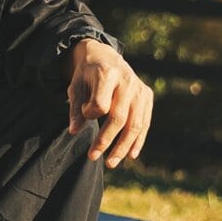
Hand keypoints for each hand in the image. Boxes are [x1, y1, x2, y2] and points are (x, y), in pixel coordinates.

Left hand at [65, 39, 152, 168]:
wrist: (105, 56)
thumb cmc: (87, 75)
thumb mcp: (75, 86)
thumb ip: (75, 108)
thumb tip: (74, 131)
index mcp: (107, 74)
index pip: (101, 104)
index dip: (90, 114)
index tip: (84, 114)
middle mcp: (127, 81)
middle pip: (119, 118)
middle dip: (105, 140)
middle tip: (92, 157)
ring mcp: (140, 89)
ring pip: (135, 124)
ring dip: (123, 147)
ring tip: (110, 163)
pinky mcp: (147, 95)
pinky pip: (144, 123)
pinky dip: (138, 141)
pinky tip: (130, 156)